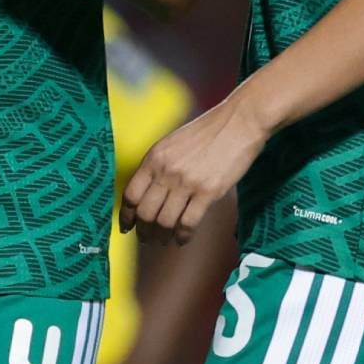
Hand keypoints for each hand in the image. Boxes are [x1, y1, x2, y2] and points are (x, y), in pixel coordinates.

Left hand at [120, 97, 266, 245]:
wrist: (238, 122)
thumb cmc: (206, 133)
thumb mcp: (172, 144)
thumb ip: (157, 166)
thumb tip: (146, 193)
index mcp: (154, 158)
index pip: (130, 194)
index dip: (126, 215)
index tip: (125, 227)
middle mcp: (166, 171)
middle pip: (145, 212)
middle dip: (143, 230)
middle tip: (147, 238)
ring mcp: (187, 183)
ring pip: (164, 221)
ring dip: (162, 236)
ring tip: (164, 241)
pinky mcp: (209, 192)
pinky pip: (188, 223)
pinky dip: (183, 236)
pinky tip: (182, 239)